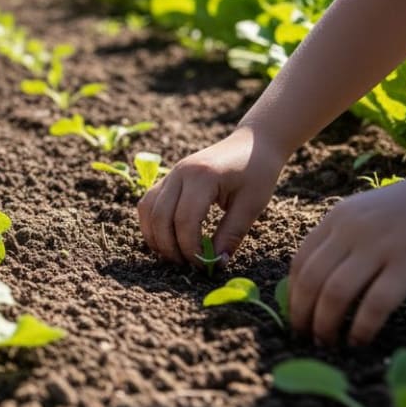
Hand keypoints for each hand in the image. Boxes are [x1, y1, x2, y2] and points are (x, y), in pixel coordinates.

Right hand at [138, 126, 286, 266]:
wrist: (254, 142)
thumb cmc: (258, 171)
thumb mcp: (252, 204)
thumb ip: (231, 234)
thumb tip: (215, 263)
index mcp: (202, 177)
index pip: (184, 220)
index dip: (190, 247)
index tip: (203, 264)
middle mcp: (180, 173)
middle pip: (160, 217)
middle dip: (170, 246)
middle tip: (187, 265)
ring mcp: (171, 174)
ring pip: (147, 210)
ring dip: (155, 236)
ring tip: (174, 255)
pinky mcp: (169, 178)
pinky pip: (149, 203)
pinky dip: (152, 224)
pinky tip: (167, 238)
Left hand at [290, 163, 405, 345]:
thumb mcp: (368, 214)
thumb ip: (343, 238)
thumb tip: (318, 282)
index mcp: (338, 218)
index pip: (300, 261)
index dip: (291, 295)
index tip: (293, 317)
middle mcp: (352, 230)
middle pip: (311, 280)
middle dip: (301, 314)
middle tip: (305, 337)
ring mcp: (381, 246)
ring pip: (335, 293)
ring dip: (325, 324)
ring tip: (328, 343)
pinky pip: (375, 303)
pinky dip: (361, 327)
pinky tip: (359, 340)